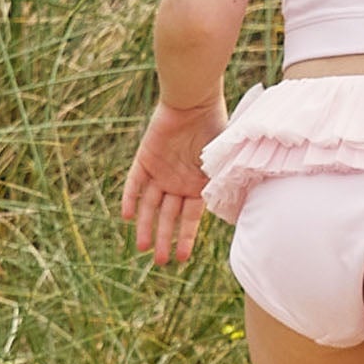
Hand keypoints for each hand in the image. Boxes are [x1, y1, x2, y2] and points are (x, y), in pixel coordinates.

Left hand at [121, 96, 227, 265]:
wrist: (194, 101)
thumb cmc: (215, 128)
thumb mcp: (224, 161)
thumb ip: (224, 183)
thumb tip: (237, 209)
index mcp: (199, 185)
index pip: (191, 218)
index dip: (186, 238)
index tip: (183, 258)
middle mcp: (178, 182)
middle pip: (168, 217)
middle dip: (165, 239)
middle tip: (160, 262)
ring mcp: (160, 172)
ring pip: (149, 206)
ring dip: (145, 226)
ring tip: (142, 248)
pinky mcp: (144, 160)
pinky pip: (134, 183)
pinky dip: (129, 198)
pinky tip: (126, 217)